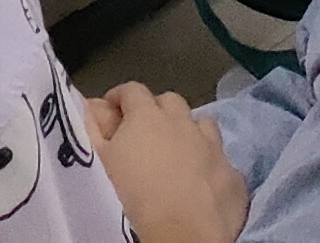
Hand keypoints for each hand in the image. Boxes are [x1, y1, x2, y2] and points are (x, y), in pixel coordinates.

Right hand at [87, 86, 245, 242]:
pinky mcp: (233, 176)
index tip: (112, 111)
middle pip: (170, 103)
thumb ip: (90, 128)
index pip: (133, 91)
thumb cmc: (130, 198)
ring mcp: (213, 148)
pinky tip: (203, 184)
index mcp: (147, 116)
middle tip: (144, 135)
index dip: (120, 98)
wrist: (179, 236)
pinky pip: (222, 163)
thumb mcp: (97, 162)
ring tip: (178, 155)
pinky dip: (211, 168)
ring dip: (190, 133)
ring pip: (202, 126)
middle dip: (157, 111)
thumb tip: (86, 104)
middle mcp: (184, 123)